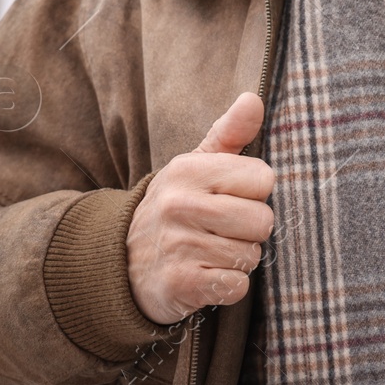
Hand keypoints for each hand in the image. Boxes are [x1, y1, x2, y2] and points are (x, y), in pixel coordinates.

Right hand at [126, 92, 275, 324]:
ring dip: (239, 258)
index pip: (263, 178)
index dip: (254, 193)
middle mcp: (179, 205)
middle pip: (262, 220)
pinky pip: (236, 285)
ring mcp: (177, 246)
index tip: (231, 197)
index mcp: (189, 170)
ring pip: (251, 255)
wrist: (120, 263)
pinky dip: (230, 285)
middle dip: (250, 230)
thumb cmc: (176, 207)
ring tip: (211, 251)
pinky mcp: (179, 284)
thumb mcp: (196, 165)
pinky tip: (208, 276)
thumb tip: (253, 98)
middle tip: (223, 230)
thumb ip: (230, 132)